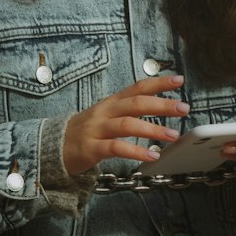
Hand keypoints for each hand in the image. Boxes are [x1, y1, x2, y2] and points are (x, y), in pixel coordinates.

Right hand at [63, 74, 189, 174]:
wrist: (52, 147)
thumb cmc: (85, 131)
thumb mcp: (105, 115)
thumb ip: (127, 111)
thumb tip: (157, 107)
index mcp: (111, 102)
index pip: (137, 87)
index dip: (158, 83)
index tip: (178, 80)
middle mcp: (105, 112)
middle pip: (136, 103)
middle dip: (162, 104)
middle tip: (183, 107)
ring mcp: (97, 129)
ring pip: (128, 124)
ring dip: (153, 129)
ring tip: (173, 135)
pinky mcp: (91, 148)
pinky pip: (116, 148)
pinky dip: (136, 151)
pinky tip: (152, 156)